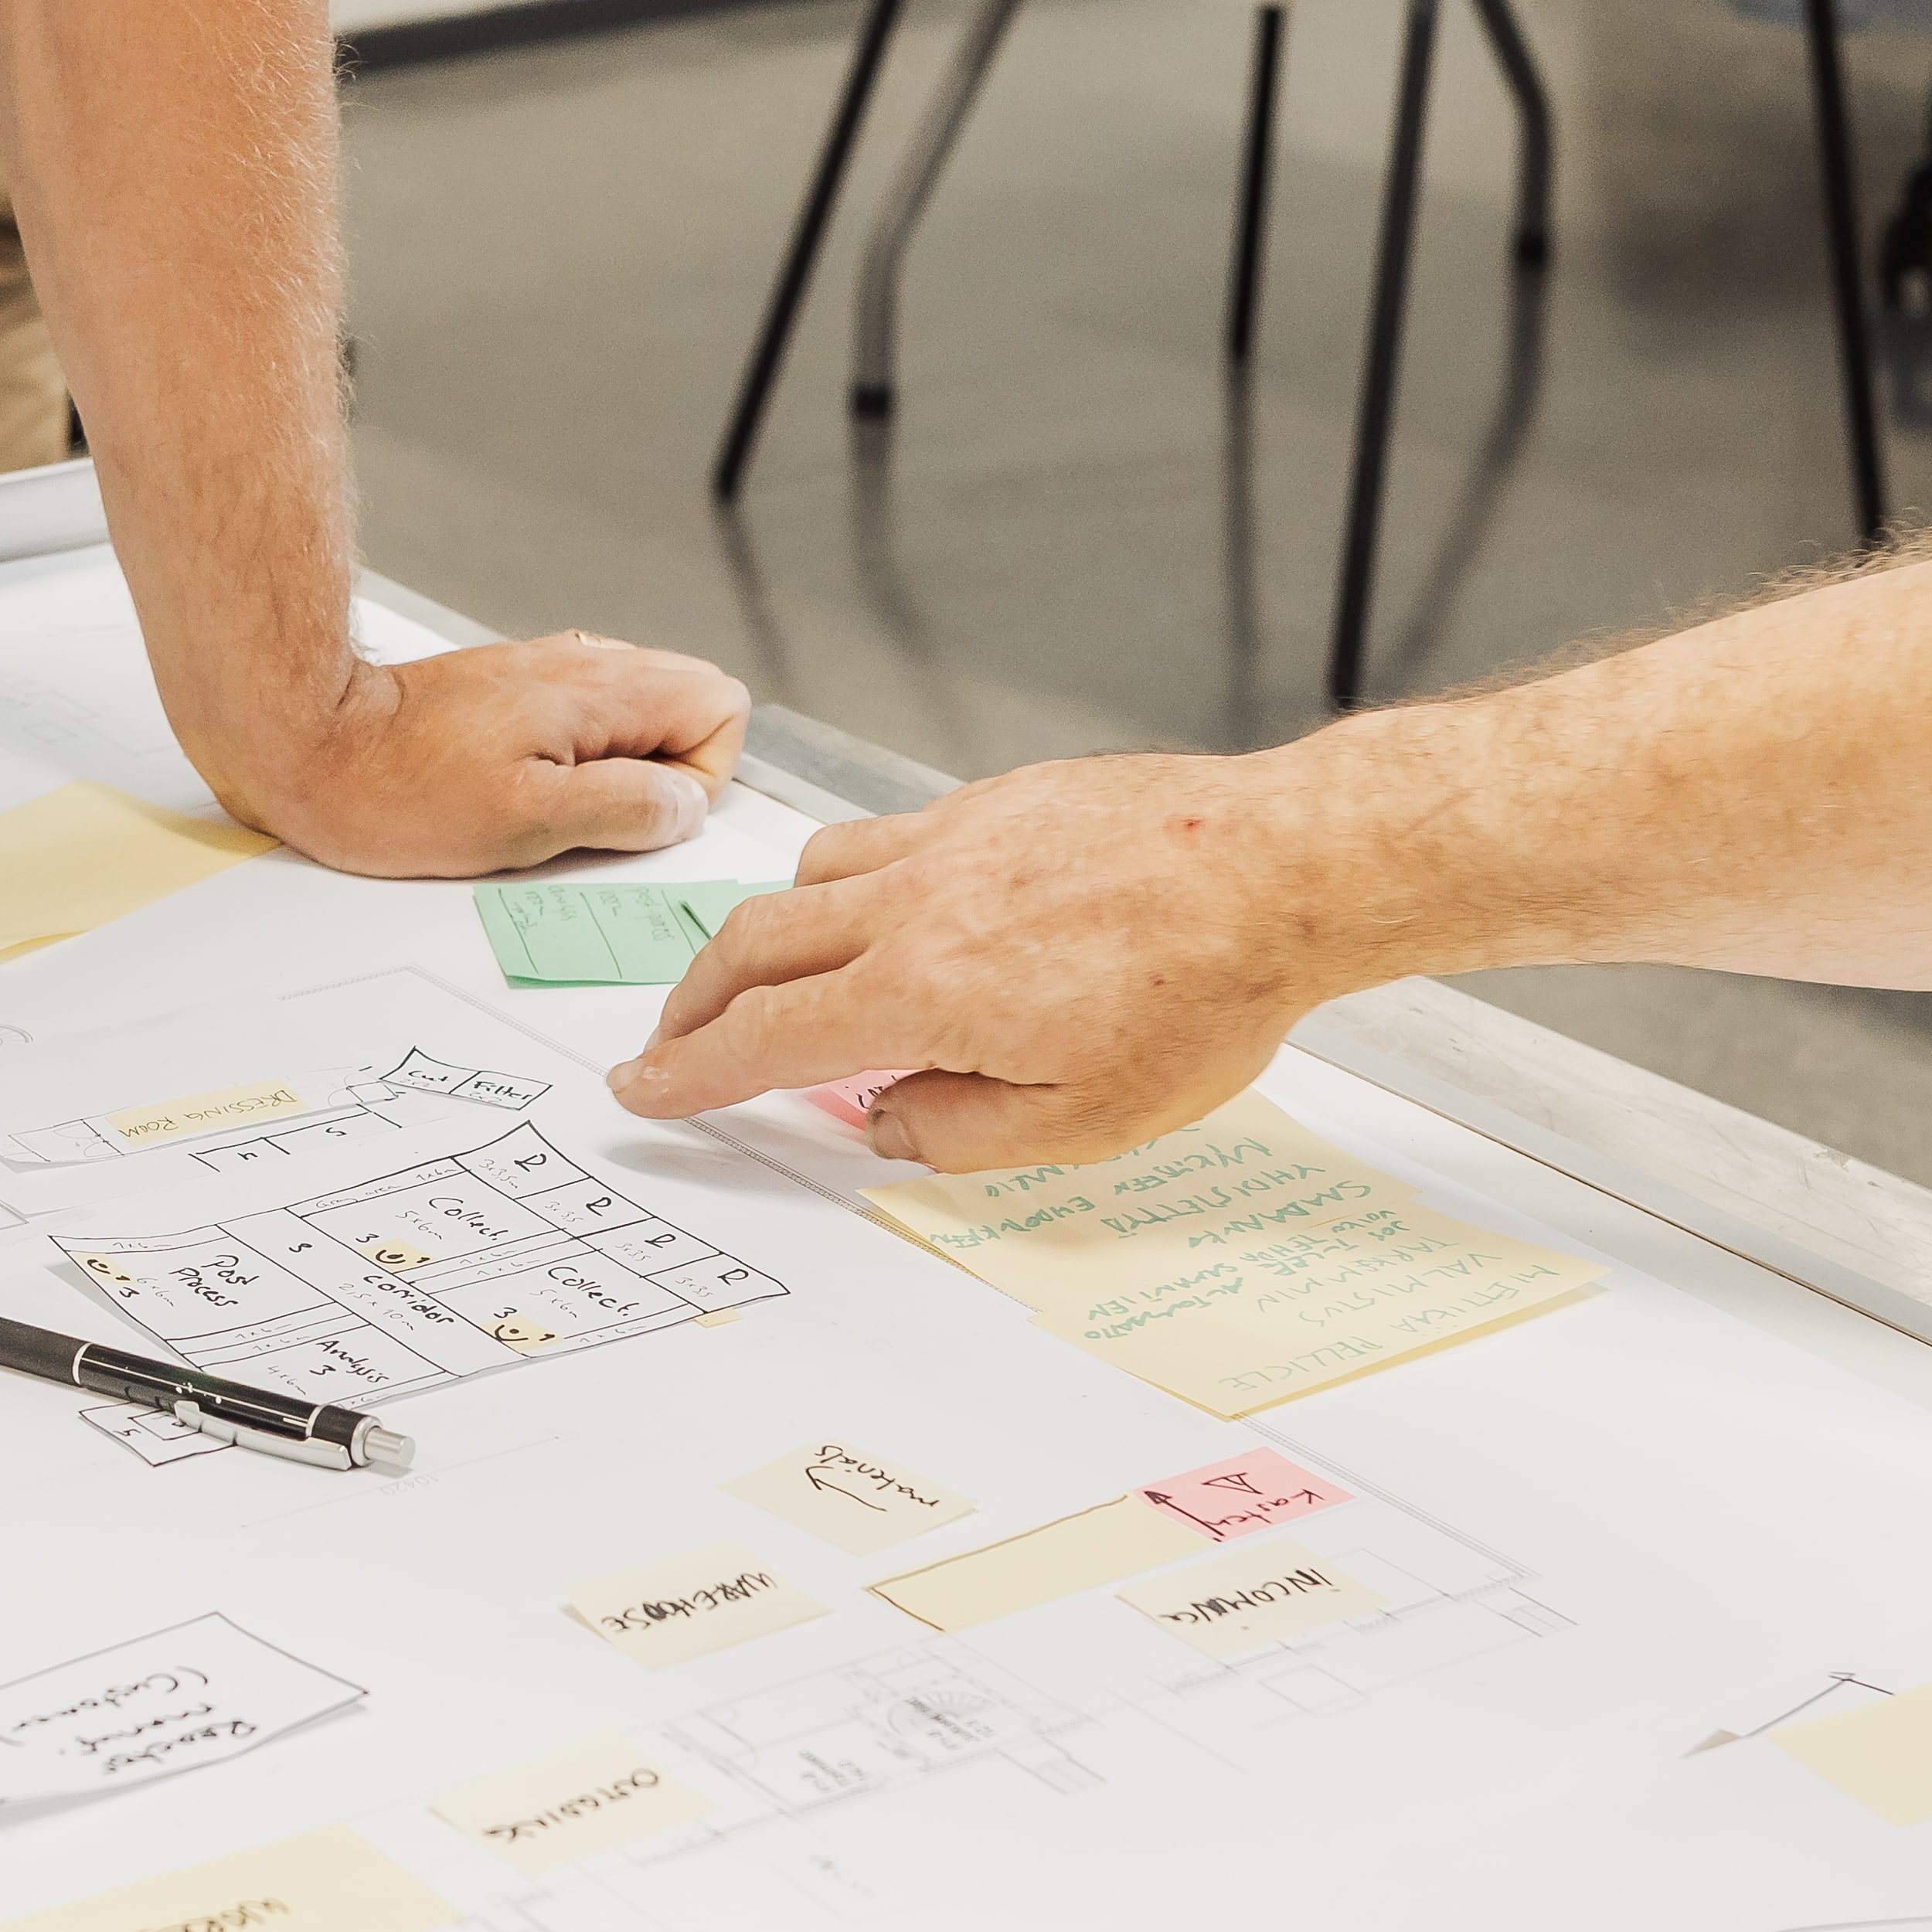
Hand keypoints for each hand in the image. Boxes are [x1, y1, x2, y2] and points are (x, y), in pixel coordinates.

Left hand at [201, 633, 751, 876]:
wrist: (311, 744)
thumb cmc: (399, 788)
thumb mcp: (527, 823)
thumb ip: (623, 809)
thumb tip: (683, 809)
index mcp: (600, 691)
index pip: (722, 705)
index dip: (696, 777)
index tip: (634, 812)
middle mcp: (582, 666)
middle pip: (687, 704)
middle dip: (663, 772)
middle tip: (593, 813)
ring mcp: (547, 673)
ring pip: (634, 715)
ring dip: (613, 768)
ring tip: (550, 803)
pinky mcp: (511, 690)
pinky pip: (580, 723)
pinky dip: (568, 760)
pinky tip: (518, 786)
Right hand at [606, 748, 1415, 1169]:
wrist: (1285, 868)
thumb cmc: (1203, 995)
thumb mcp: (1082, 1120)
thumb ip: (958, 1131)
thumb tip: (882, 1120)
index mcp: (922, 992)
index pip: (765, 1037)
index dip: (691, 1071)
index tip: (646, 1088)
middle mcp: (915, 902)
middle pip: (754, 945)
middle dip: (693, 1002)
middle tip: (670, 1039)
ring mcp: (951, 837)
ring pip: (809, 878)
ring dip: (762, 935)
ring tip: (764, 976)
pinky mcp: (995, 800)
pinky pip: (881, 835)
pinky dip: (843, 881)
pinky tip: (877, 909)